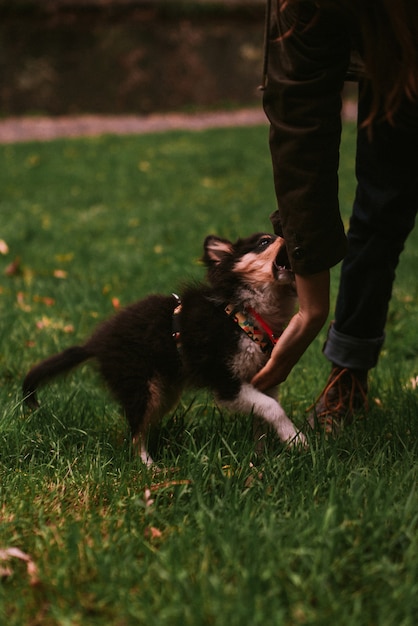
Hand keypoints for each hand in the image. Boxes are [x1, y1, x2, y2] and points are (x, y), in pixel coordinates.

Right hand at [251, 270, 329, 390]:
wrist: (310, 320)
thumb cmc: (304, 320)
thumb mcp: (293, 327)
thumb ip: (287, 331)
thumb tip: (288, 325)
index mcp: (291, 356)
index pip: (280, 373)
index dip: (272, 379)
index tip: (264, 383)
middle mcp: (289, 362)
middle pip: (276, 379)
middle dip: (266, 385)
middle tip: (255, 390)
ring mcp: (285, 361)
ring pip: (271, 378)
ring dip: (262, 385)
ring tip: (252, 389)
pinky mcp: (280, 358)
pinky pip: (268, 372)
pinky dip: (261, 379)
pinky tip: (253, 383)